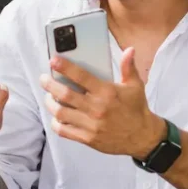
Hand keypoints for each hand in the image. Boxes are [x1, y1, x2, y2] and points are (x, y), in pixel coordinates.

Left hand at [40, 48, 165, 158]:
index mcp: (107, 93)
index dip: (65, 67)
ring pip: (61, 112)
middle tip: (44, 79)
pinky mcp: (87, 138)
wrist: (142, 137)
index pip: (81, 77)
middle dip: (50, 85)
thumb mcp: (135, 86)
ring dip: (50, 103)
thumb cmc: (137, 109)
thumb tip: (129, 50)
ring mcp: (91, 125)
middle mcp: (97, 108)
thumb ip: (128, 67)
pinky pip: (64, 131)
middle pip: (65, 94)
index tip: (54, 61)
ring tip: (48, 97)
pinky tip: (56, 116)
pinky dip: (56, 122)